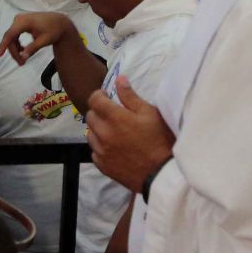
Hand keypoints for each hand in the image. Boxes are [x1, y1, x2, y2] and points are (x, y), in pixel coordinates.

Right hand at [0, 11, 76, 64]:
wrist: (59, 22)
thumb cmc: (53, 30)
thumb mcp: (44, 41)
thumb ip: (32, 48)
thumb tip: (23, 57)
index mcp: (25, 21)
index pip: (10, 34)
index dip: (3, 45)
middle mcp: (19, 19)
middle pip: (11, 38)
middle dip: (14, 52)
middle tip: (21, 63)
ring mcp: (19, 20)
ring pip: (12, 38)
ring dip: (16, 49)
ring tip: (23, 60)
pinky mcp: (20, 23)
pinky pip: (15, 35)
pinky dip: (17, 44)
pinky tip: (23, 50)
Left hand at [86, 77, 175, 193]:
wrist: (161, 173)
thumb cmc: (159, 140)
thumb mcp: (150, 113)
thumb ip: (130, 96)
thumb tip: (119, 79)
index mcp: (114, 118)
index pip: (94, 100)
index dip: (99, 95)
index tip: (107, 96)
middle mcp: (103, 134)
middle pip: (90, 116)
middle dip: (99, 111)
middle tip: (113, 114)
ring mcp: (101, 151)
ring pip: (90, 134)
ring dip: (98, 129)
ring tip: (113, 132)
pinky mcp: (102, 166)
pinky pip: (94, 151)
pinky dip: (101, 147)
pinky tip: (114, 147)